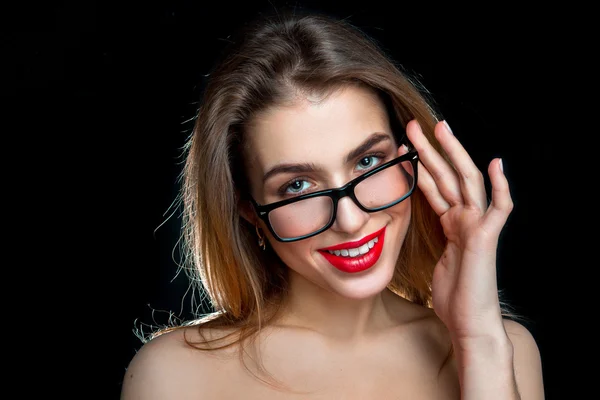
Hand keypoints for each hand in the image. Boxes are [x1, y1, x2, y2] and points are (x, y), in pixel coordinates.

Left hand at [405, 119, 513, 342]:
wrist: (468, 322)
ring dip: (455, 154)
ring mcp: (479, 226)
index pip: (434, 186)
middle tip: (414, 125)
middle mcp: (466, 219)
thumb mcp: (435, 259)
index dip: (420, 166)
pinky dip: (500, 187)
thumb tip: (414, 231)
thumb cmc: (452, 296)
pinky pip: (499, 208)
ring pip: (468, 182)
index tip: (403, 147)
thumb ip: (434, 239)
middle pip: (448, 176)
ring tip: (442, 128)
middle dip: (431, 149)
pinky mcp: (487, 237)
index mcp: (452, 223)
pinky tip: (496, 164)